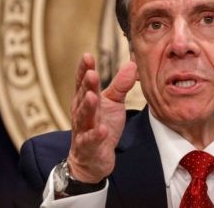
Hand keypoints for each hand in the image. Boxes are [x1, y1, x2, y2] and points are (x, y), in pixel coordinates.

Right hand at [67, 53, 136, 182]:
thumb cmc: (101, 124)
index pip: (83, 82)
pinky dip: (96, 135)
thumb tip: (132, 64)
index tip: (87, 56)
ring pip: (84, 117)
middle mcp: (81, 112)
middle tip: (91, 73)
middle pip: (83, 96)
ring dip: (88, 107)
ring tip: (93, 96)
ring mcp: (83, 130)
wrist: (93, 158)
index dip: (84, 69)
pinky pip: (91, 140)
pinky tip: (102, 129)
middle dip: (87, 85)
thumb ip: (120, 84)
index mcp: (85, 99)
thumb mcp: (113, 102)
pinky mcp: (89, 146)